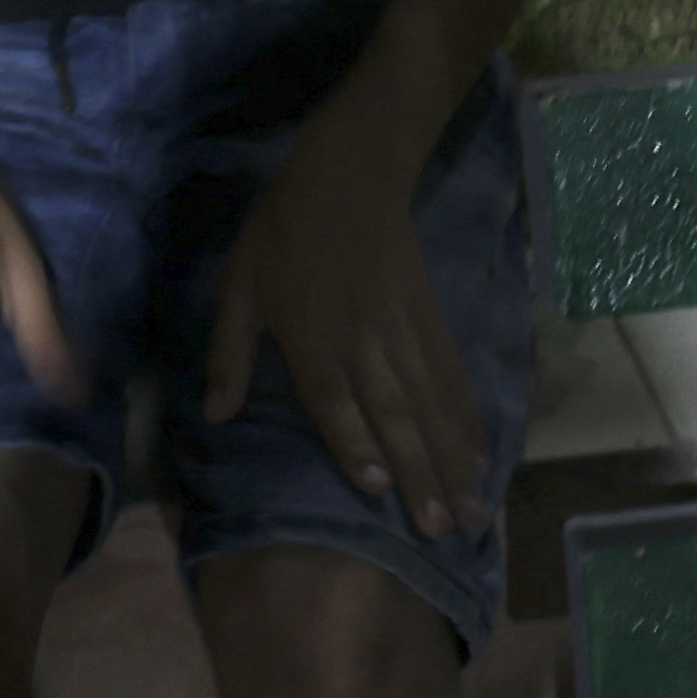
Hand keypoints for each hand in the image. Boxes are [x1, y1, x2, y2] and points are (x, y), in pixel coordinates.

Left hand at [203, 112, 480, 537]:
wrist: (351, 171)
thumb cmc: (284, 230)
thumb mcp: (238, 285)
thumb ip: (230, 352)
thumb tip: (214, 416)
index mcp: (311, 337)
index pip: (335, 400)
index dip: (355, 444)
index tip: (376, 490)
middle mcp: (362, 341)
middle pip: (395, 413)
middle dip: (419, 472)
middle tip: (439, 527)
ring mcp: (402, 330)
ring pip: (431, 401)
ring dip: (452, 456)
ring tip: (469, 508)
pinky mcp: (430, 316)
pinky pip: (452, 374)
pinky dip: (468, 416)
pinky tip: (481, 452)